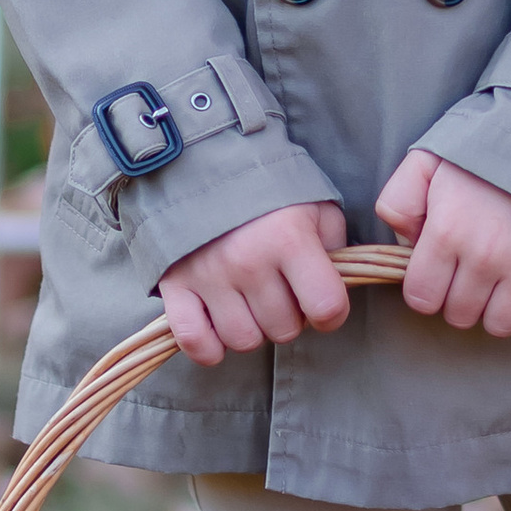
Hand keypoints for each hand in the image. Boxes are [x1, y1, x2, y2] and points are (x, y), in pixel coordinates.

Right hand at [158, 203, 349, 363]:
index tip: (321, 302)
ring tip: (249, 300)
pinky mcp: (175, 285)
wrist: (200, 163)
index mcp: (289, 238)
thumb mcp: (314, 205)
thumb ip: (333, 244)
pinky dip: (209, 346)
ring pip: (244, 340)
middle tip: (279, 290)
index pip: (326, 307)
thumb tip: (335, 283)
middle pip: (284, 330)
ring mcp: (209, 276)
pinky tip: (218, 326)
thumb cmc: (267, 187)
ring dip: (252, 328)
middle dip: (289, 316)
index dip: (331, 313)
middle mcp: (249, 261)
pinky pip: (195, 342)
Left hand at [375, 149, 510, 342]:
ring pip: (498, 326)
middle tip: (474, 267)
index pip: (421, 299)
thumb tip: (405, 245)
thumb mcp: (426, 162)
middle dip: (460, 297)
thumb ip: (398, 201)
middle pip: (459, 316)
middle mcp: (485, 256)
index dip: (427, 288)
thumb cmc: (486, 152)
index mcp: (446, 230)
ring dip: (497, 309)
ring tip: (503, 277)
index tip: (441, 270)